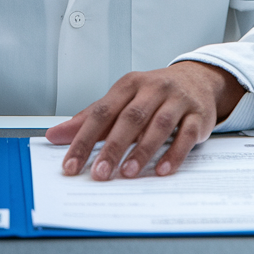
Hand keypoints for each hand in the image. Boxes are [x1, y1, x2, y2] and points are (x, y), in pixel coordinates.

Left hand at [44, 61, 245, 180]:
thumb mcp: (121, 100)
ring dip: (142, 151)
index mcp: (129, 85)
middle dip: (113, 147)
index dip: (84, 139)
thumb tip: (55, 136)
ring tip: (127, 173)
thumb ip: (90, 119)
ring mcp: (177, 101)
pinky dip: (174, 153)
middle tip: (99, 173)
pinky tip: (162, 170)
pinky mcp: (198, 115)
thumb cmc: (153, 94)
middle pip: (130, 118)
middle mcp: (153, 89)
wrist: (198, 80)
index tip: (71, 165)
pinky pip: (186, 135)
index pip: (102, 112)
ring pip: (158, 125)